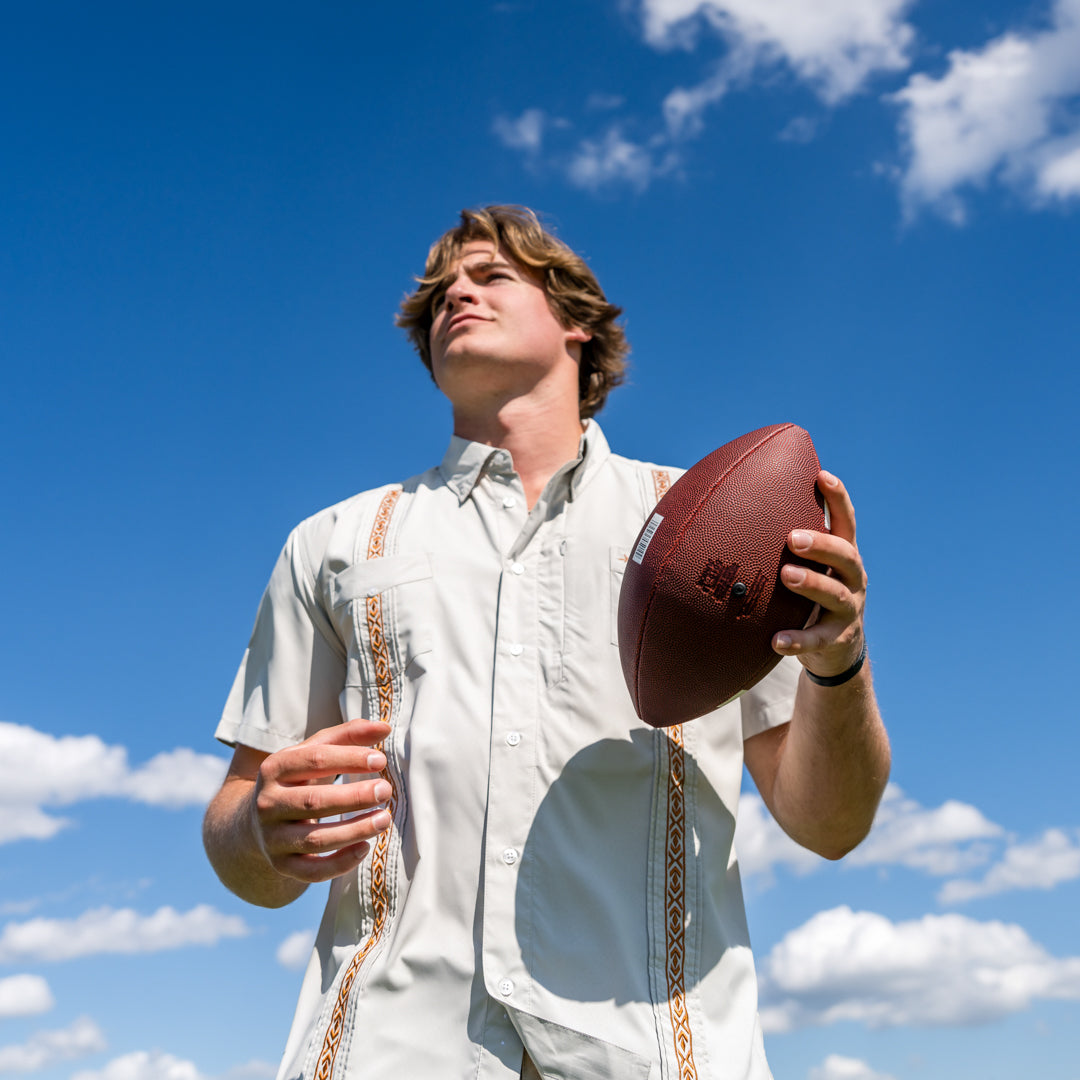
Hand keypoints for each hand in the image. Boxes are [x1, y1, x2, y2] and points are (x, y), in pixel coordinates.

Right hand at [249, 719, 392, 883]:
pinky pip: (312, 871)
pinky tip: (365, 848)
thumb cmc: (297, 780)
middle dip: (354, 797)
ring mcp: (272, 838)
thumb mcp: (313, 753)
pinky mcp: (282, 865)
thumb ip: (347, 737)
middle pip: (314, 801)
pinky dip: (340, 864)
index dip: (348, 759)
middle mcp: (267, 804)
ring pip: (315, 839)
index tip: (380, 761)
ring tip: (384, 819)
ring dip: (353, 830)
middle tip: (385, 790)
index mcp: (274, 768)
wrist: (255, 823)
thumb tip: (384, 727)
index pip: (313, 760)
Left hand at [773, 470, 866, 679]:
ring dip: (812, 584)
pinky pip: (817, 640)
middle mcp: (852, 578)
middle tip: (792, 537)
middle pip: (845, 554)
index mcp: (843, 555)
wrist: (836, 650)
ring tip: (787, 575)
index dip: (837, 498)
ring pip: (836, 594)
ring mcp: (848, 609)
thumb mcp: (806, 567)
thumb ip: (784, 545)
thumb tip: (730, 511)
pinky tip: (776, 640)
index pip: (845, 522)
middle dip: (821, 543)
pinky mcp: (838, 639)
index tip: (821, 475)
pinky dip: (798, 640)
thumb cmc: (810, 596)